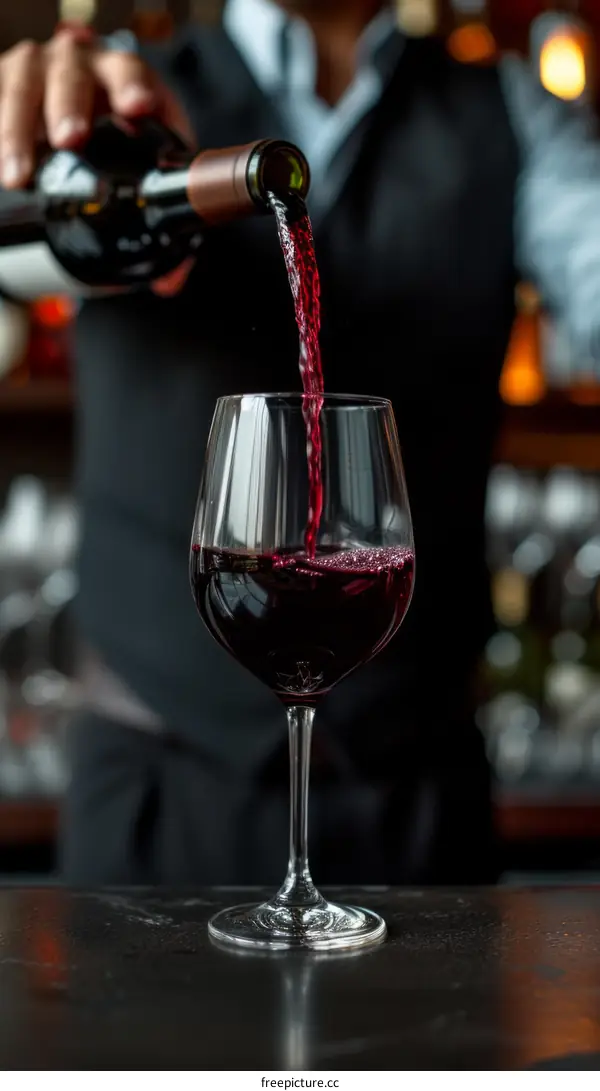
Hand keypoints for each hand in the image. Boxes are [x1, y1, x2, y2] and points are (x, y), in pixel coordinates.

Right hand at [0, 27, 194, 294]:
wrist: (64, 114)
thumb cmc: (111, 133)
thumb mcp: (142, 163)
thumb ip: (158, 215)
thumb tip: (169, 280)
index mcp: (122, 75)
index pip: (130, 72)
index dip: (132, 87)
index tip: (138, 108)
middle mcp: (76, 65)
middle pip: (70, 77)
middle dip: (69, 108)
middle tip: (69, 140)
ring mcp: (33, 71)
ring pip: (22, 89)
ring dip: (17, 131)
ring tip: (18, 174)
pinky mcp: (0, 85)